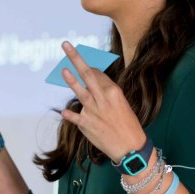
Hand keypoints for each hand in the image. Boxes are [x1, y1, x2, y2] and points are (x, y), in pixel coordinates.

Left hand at [59, 41, 146, 162]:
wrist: (131, 148)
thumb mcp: (122, 103)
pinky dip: (69, 114)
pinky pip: (74, 117)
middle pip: (87, 74)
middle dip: (76, 58)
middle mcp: (103, 98)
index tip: (83, 64)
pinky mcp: (87, 125)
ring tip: (63, 70)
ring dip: (71, 80)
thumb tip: (93, 80)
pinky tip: (64, 112)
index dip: (88, 67)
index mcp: (114, 91)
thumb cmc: (128, 124)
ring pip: (80, 92)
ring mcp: (93, 111)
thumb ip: (106, 92)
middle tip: (66, 45)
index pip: (97, 73)